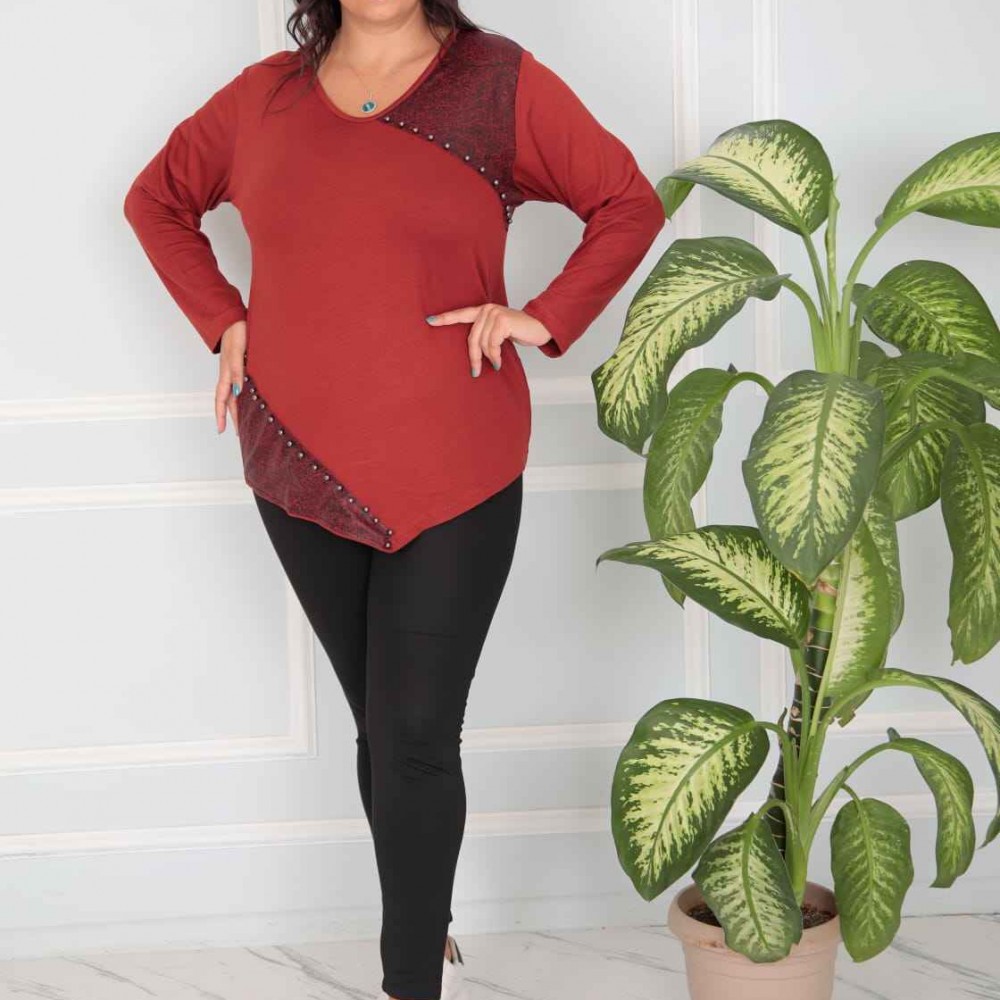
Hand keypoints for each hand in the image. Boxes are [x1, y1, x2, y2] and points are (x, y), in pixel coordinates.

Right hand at [216, 320, 246, 434]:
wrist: (236, 320)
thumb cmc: (236, 335)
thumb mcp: (237, 355)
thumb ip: (238, 373)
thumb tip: (238, 393)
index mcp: (226, 375)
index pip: (221, 400)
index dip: (221, 416)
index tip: (222, 431)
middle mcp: (229, 376)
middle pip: (229, 401)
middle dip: (233, 418)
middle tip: (239, 434)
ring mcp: (234, 371)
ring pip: (235, 394)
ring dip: (238, 408)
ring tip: (245, 421)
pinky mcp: (240, 366)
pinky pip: (241, 385)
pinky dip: (244, 396)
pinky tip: (251, 400)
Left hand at [425, 304, 551, 376]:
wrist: (539, 327)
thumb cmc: (519, 331)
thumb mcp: (498, 332)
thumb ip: (485, 334)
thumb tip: (473, 352)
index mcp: (483, 311)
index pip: (461, 314)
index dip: (445, 318)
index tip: (429, 321)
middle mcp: (486, 309)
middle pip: (472, 337)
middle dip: (474, 357)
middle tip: (476, 371)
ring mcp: (494, 313)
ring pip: (483, 343)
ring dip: (489, 358)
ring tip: (496, 363)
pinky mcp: (502, 321)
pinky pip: (492, 344)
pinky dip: (495, 356)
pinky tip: (499, 361)